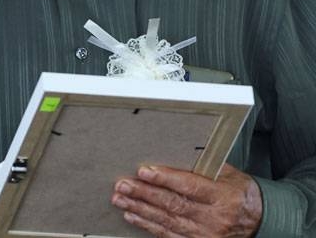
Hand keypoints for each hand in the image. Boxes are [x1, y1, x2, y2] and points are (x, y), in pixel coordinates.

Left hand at [111, 163, 261, 236]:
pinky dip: (148, 226)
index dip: (164, 178)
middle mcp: (214, 217)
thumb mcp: (227, 173)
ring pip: (167, 221)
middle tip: (123, 185)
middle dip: (144, 194)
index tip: (143, 171)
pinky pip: (169, 236)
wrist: (259, 219)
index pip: (189, 186)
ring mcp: (206, 234)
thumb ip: (201, 165)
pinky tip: (133, 217)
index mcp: (223, 196)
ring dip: (140, 210)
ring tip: (121, 200)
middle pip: (173, 204)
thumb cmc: (239, 191)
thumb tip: (170, 151)